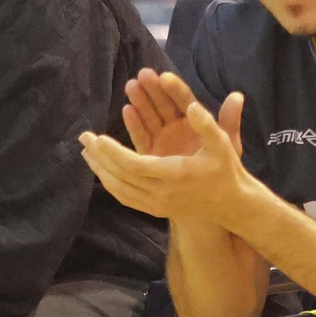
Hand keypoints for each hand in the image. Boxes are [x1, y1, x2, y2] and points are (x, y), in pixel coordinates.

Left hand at [79, 92, 255, 226]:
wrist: (232, 206)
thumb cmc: (226, 170)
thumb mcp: (223, 144)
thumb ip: (207, 124)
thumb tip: (193, 106)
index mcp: (175, 174)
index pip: (134, 164)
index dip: (113, 151)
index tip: (97, 137)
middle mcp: (162, 192)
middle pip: (121, 175)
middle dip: (99, 156)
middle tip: (83, 136)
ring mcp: (157, 204)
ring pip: (119, 189)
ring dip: (100, 170)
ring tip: (85, 152)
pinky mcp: (155, 210)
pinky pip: (125, 198)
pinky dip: (109, 184)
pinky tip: (100, 171)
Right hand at [122, 69, 243, 158]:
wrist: (210, 196)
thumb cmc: (222, 168)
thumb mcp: (228, 144)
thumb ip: (229, 121)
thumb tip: (237, 96)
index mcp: (194, 121)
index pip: (183, 100)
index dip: (174, 88)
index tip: (165, 76)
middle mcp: (175, 127)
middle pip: (162, 104)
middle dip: (152, 89)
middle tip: (142, 74)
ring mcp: (161, 139)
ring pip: (149, 117)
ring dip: (139, 101)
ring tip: (131, 85)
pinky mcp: (150, 154)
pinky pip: (141, 137)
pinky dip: (134, 124)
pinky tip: (127, 110)